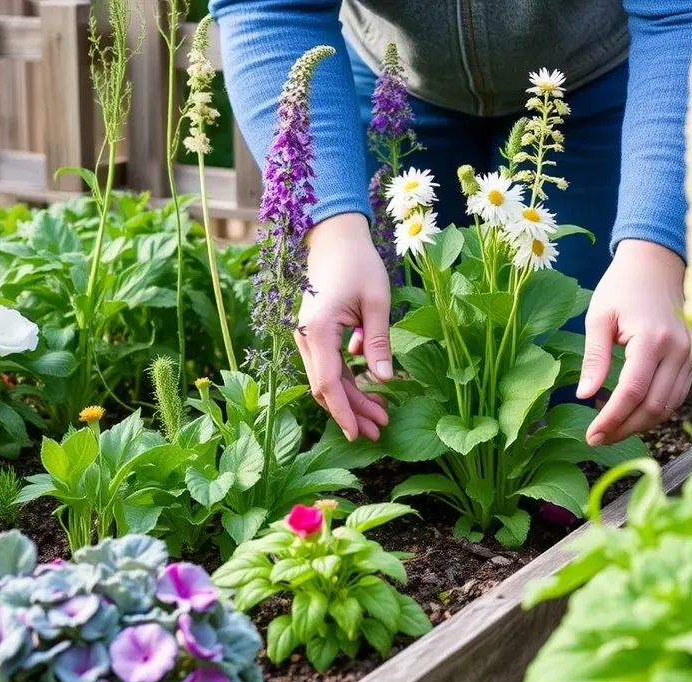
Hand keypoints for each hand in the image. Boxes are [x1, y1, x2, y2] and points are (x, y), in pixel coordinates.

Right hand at [296, 213, 392, 441]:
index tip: (358, 434)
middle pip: (326, 387)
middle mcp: (306, 338)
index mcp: (318, 331)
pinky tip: (371, 389)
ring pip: (327, 379)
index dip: (343, 412)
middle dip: (352, 412)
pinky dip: (348, 381)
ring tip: (380, 416)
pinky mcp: (316, 334)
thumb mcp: (376, 302)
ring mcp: (308, 337)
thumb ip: (378, 342)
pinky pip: (329, 365)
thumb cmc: (357, 262)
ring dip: (352, 399)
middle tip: (380, 430)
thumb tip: (385, 379)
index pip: (327, 384)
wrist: (334, 236)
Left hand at [577, 239, 691, 445]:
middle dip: (625, 429)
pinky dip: (656, 409)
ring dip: (641, 424)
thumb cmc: (622, 286)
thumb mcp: (599, 317)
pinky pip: (678, 395)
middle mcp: (679, 350)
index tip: (591, 436)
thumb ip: (595, 358)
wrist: (658, 262)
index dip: (611, 420)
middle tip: (598, 439)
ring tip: (612, 429)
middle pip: (654, 406)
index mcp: (652, 338)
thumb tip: (584, 396)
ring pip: (670, 406)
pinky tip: (632, 412)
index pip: (632, 392)